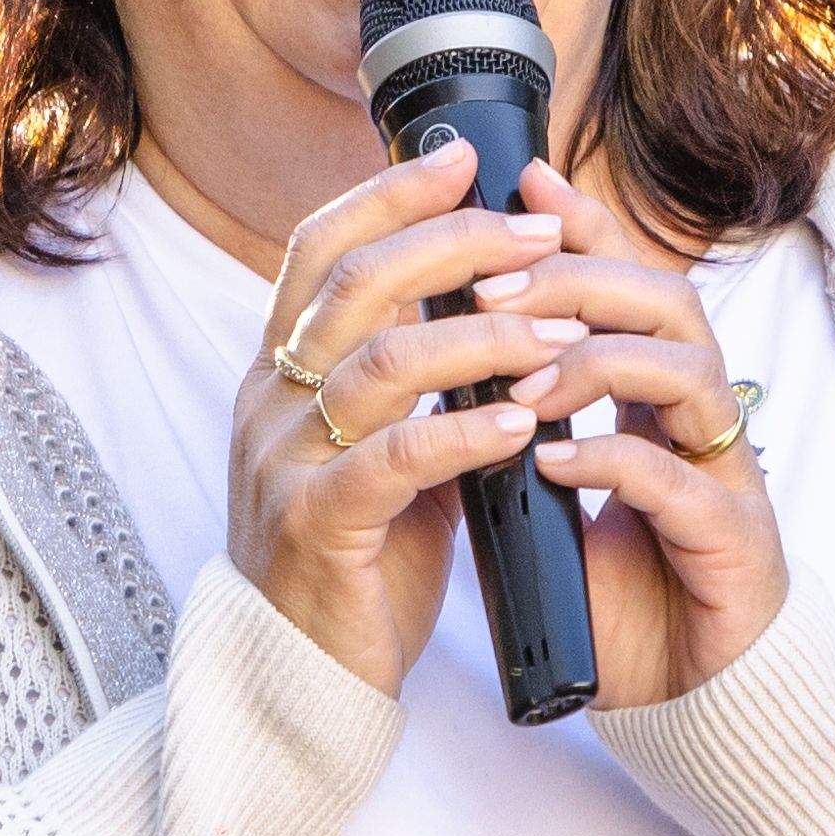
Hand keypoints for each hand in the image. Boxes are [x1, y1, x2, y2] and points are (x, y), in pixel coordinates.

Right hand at [234, 135, 568, 694]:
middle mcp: (271, 402)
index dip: (390, 194)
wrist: (300, 675)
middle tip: (542, 237)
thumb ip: (421, 386)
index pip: (321, 249)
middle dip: (457, 245)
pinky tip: (523, 425)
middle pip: (358, 283)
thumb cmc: (356, 558)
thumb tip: (499, 309)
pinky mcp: (315, 527)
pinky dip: (465, 432)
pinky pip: (393, 460)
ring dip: (485, 338)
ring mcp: (284, 462)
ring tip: (563, 336)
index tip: (466, 160)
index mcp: (281, 373)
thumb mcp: (384, 450)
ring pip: (382, 362)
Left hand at [493, 161, 787, 703]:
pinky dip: (613, 463)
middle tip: (494, 285)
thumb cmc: (620, 590)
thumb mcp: (552, 489)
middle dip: (580, 279)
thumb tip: (442, 354)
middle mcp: (700, 421)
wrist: (689, 699)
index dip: (582, 227)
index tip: (520, 180)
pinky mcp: (732, 543)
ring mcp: (725, 477)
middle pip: (667, 302)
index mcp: (658, 399)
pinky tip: (554, 464)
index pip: (627, 283)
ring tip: (522, 379)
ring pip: (688, 371)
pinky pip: (678, 482)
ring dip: (597, 362)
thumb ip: (520, 422)